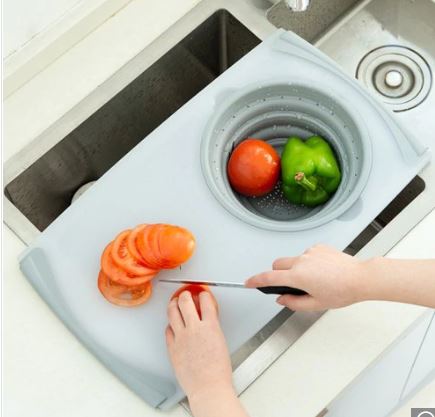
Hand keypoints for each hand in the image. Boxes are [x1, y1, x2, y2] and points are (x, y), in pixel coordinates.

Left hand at [166, 291, 232, 400]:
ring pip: (172, 312)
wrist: (208, 387)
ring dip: (173, 304)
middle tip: (186, 293)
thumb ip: (212, 327)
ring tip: (174, 302)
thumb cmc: (218, 371)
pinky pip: (168, 330)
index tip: (203, 294)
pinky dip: (170, 325)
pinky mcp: (172, 347)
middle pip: (185, 301)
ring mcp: (181, 337)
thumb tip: (207, 320)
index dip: (204, 294)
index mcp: (210, 326)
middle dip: (185, 294)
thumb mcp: (221, 341)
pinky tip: (172, 324)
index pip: (206, 301)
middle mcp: (194, 329)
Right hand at [246, 244, 367, 310]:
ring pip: (292, 260)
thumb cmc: (342, 291)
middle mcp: (301, 261)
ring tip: (315, 279)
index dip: (256, 280)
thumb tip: (282, 299)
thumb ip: (294, 303)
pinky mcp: (318, 247)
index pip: (269, 278)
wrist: (360, 277)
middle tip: (290, 285)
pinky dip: (308, 262)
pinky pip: (306, 255)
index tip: (248, 282)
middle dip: (277, 274)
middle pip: (277, 265)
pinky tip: (322, 270)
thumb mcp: (316, 304)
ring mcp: (310, 252)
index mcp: (298, 276)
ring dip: (295, 269)